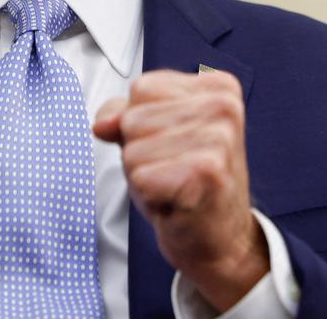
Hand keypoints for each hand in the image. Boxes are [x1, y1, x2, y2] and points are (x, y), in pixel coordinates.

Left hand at [94, 69, 267, 311]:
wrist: (218, 238)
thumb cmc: (185, 182)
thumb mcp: (151, 136)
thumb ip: (121, 115)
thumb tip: (102, 124)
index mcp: (217, 87)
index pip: (141, 88)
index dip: (141, 123)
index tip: (171, 145)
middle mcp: (223, 106)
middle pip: (134, 119)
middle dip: (140, 152)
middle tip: (172, 171)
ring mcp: (219, 137)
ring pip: (133, 150)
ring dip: (144, 176)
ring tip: (174, 186)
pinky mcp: (208, 171)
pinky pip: (141, 177)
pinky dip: (150, 196)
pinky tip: (176, 202)